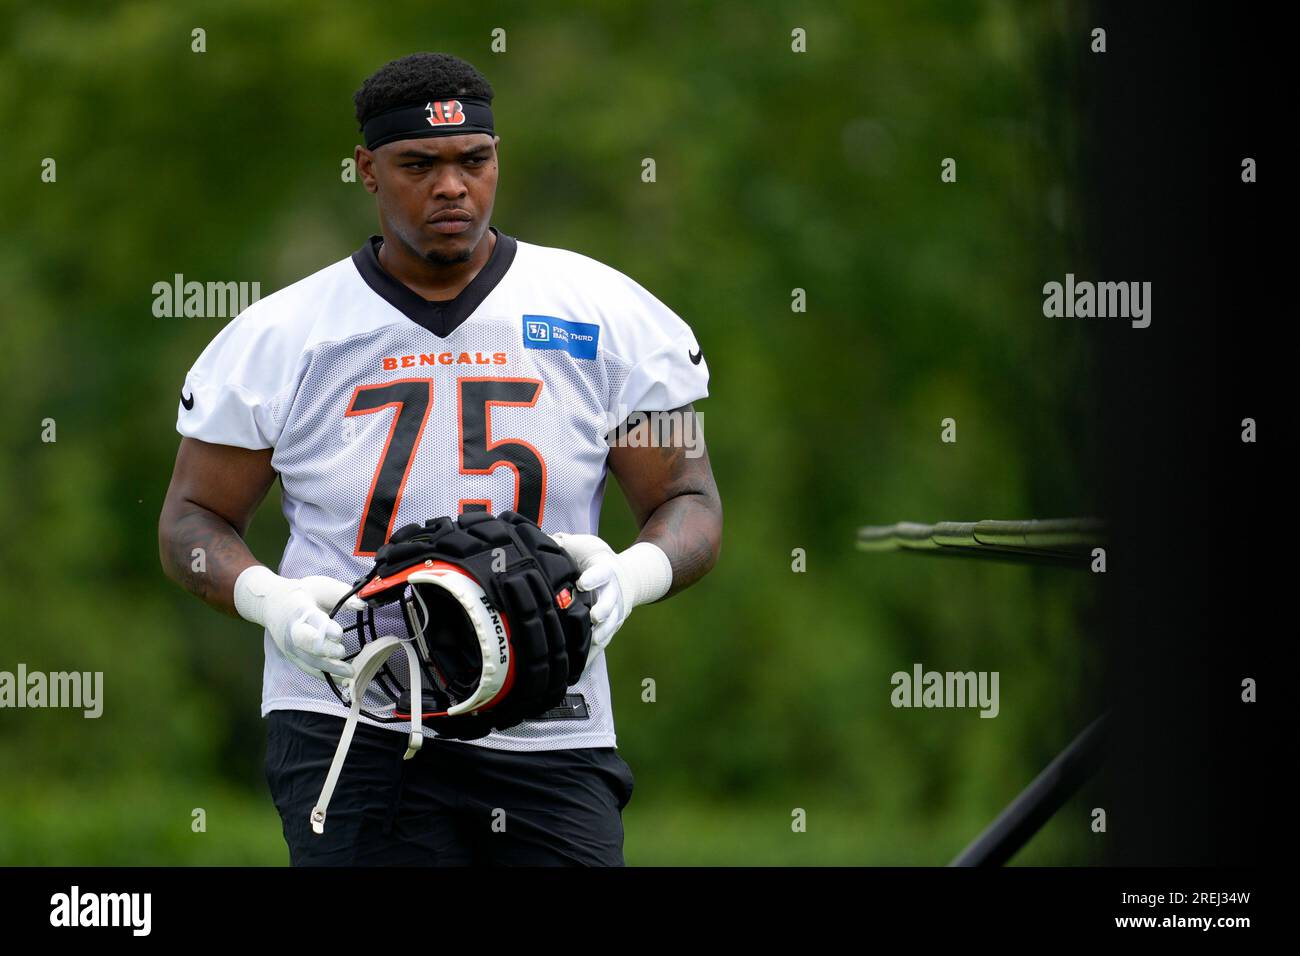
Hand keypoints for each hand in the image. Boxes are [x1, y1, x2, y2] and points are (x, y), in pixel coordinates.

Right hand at [234, 566, 364, 679]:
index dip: (324, 628)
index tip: (338, 634)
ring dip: (330, 668)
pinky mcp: (294, 657)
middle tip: (342, 652)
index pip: (310, 620)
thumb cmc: (303, 593)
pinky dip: (326, 676)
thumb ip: (342, 594)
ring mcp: (291, 646)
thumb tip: (362, 604)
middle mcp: (292, 630)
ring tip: (350, 673)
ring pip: (309, 660)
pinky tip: (343, 680)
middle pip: (305, 644)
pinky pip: (310, 669)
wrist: (273, 603)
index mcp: (300, 609)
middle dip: (324, 650)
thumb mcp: (322, 586)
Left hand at [549, 533, 671, 668]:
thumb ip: (563, 544)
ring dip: (599, 636)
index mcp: (606, 570)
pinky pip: (602, 643)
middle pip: (610, 604)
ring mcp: (614, 613)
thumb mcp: (584, 545)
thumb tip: (536, 539)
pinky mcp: (610, 628)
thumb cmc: (596, 559)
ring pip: (609, 627)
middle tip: (592, 617)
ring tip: (586, 647)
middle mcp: (613, 594)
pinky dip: (591, 655)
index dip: (593, 579)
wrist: (627, 577)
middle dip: (602, 611)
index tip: (582, 583)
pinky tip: (577, 668)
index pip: (601, 574)